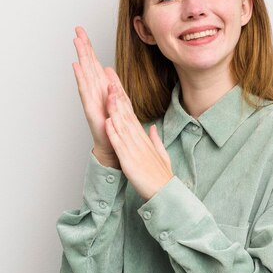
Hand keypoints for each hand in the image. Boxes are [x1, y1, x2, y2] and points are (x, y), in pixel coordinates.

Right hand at [71, 26, 118, 167]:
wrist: (112, 147)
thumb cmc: (112, 126)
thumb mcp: (116, 100)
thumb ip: (111, 83)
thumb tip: (107, 68)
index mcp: (101, 88)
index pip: (93, 63)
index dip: (89, 47)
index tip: (83, 31)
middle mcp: (94, 92)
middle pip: (87, 65)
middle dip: (83, 47)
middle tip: (77, 30)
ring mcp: (91, 100)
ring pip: (85, 74)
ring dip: (81, 57)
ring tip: (76, 42)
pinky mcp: (91, 110)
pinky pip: (86, 92)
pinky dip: (81, 79)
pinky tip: (77, 67)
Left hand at [103, 70, 172, 199]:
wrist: (165, 193)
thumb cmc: (161, 177)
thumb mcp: (160, 154)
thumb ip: (155, 140)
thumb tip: (152, 128)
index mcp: (144, 139)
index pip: (131, 114)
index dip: (122, 98)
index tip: (115, 85)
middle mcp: (139, 141)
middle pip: (126, 115)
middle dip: (117, 96)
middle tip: (109, 79)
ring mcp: (134, 150)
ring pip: (122, 126)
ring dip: (114, 109)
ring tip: (107, 94)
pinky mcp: (129, 161)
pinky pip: (120, 145)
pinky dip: (114, 133)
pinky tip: (108, 122)